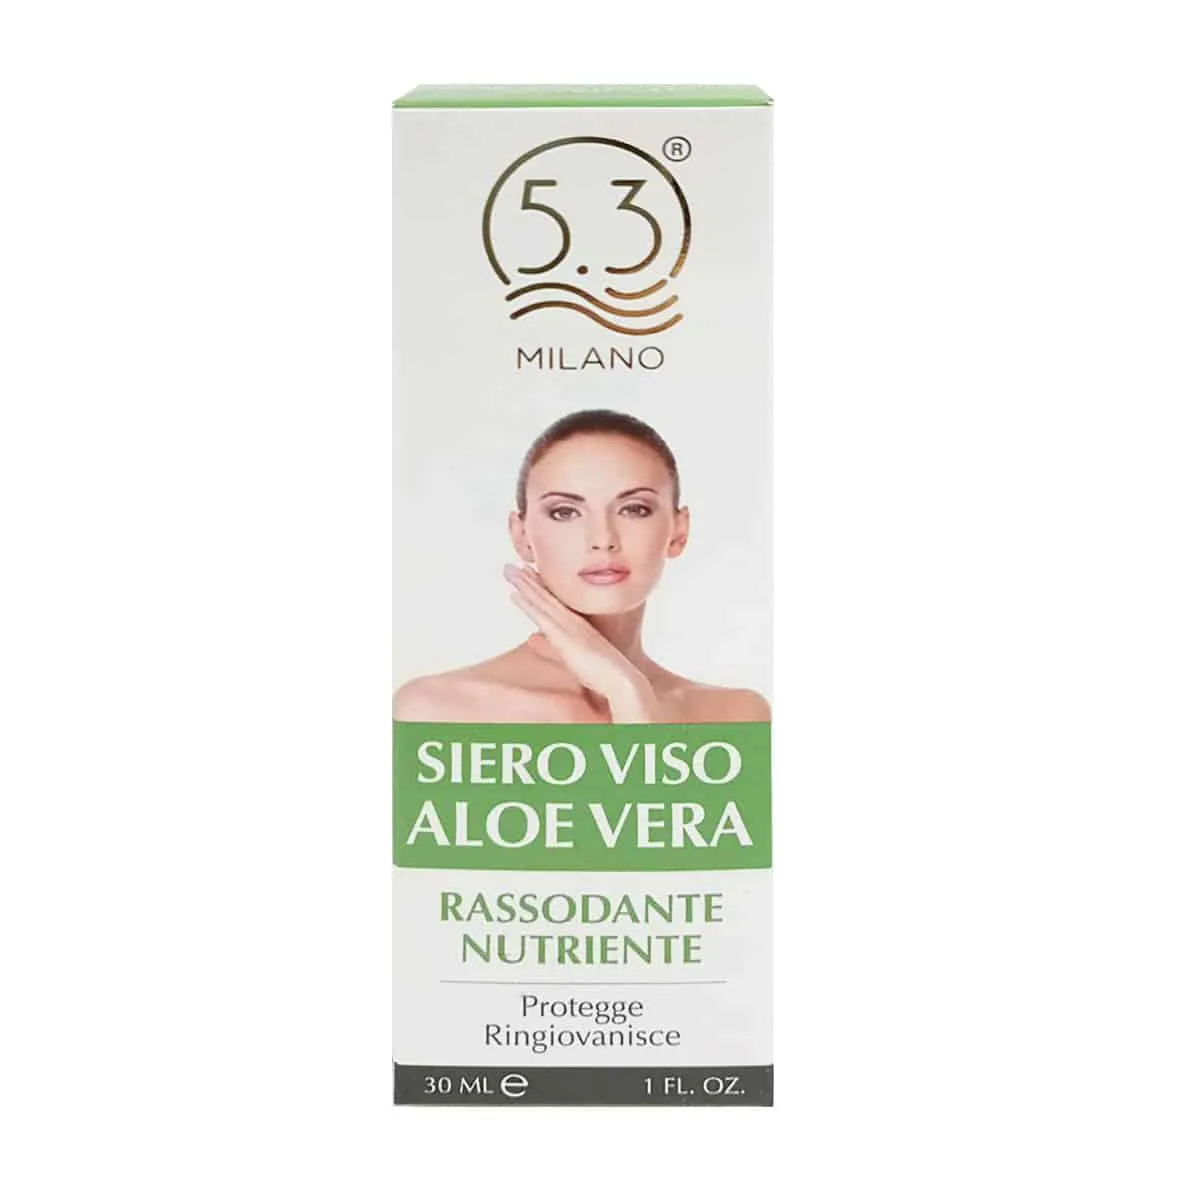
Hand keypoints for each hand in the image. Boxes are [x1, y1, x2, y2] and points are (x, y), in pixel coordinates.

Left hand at [503, 564, 659, 721]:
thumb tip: (530, 638)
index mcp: (578, 626)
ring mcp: (569, 626)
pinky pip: (541, 615)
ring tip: (509, 570)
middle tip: (514, 564)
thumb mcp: (573, 658)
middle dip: (530, 580)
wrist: (621, 680)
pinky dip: (528, 603)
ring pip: (542, 600)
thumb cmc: (602, 674)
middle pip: (547, 596)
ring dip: (525, 584)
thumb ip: (550, 647)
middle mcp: (573, 621)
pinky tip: (514, 593)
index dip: (541, 586)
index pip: (555, 602)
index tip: (529, 573)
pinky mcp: (564, 636)